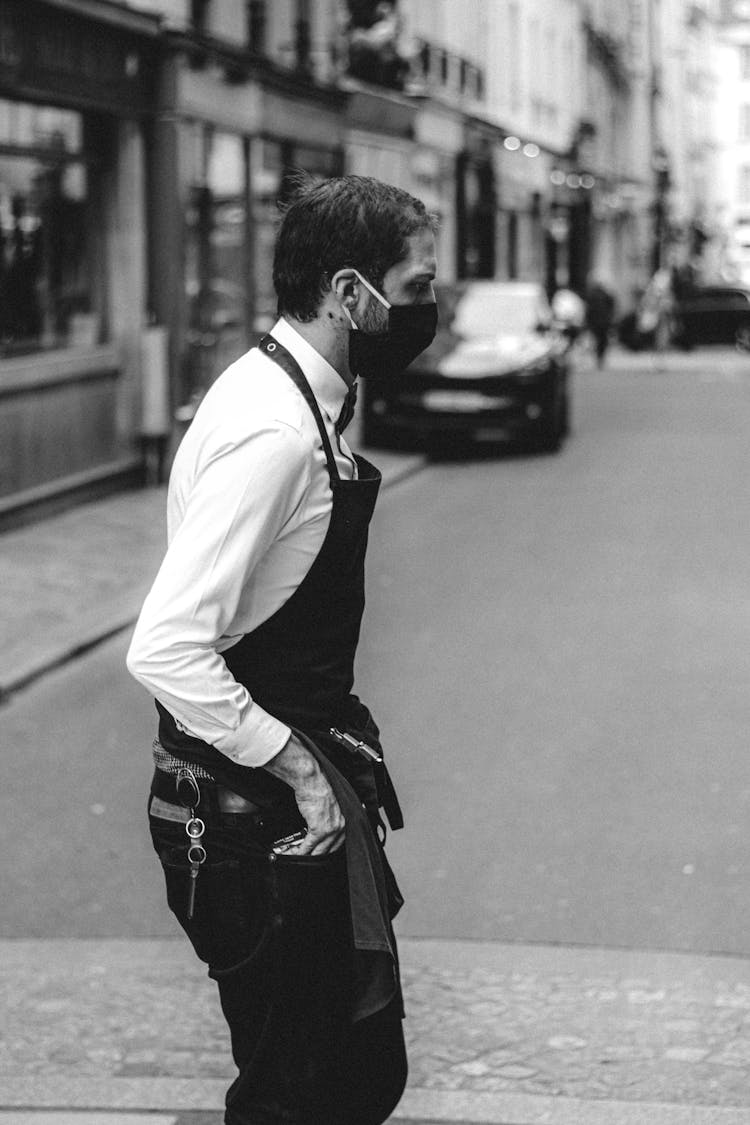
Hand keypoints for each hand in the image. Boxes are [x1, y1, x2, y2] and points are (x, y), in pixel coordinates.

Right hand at [262, 732, 344, 855]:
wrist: (313, 780)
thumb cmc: (318, 788)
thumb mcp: (328, 806)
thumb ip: (327, 818)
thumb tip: (319, 826)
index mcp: (344, 821)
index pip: (337, 844)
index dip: (325, 852)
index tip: (316, 855)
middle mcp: (340, 826)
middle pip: (328, 850)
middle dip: (315, 857)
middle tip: (304, 859)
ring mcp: (330, 829)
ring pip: (318, 851)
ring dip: (305, 856)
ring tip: (295, 856)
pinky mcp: (318, 829)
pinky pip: (309, 846)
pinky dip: (300, 851)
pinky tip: (294, 853)